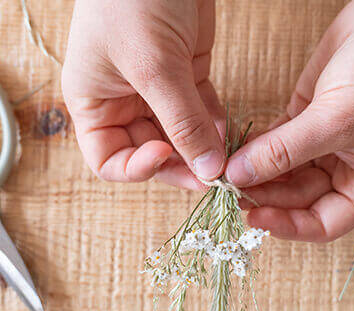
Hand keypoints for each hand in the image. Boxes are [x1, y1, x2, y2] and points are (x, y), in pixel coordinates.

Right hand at [62, 0, 223, 188]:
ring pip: (179, 139)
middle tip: (211, 173)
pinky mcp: (186, 77)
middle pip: (151, 154)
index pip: (109, 160)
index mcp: (95, 104)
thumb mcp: (153, 66)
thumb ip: (182, 122)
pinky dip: (215, 126)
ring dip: (202, 149)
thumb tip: (209, 168)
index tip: (164, 156)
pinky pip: (200, 115)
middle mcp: (123, 103)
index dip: (136, 168)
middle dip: (180, 165)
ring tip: (225, 155)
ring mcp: (156, 92)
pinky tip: (229, 134)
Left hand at [225, 0, 353, 240]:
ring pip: (283, 173)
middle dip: (265, 195)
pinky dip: (256, 147)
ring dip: (256, 173)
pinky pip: (275, 144)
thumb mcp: (337, 120)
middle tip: (232, 188)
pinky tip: (236, 147)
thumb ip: (285, 151)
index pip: (323, 224)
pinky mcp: (304, 120)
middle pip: (296, 199)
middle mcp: (343, 171)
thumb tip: (239, 175)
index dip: (289, 226)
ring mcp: (322, 145)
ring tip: (230, 169)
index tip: (254, 217)